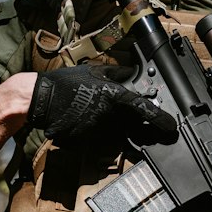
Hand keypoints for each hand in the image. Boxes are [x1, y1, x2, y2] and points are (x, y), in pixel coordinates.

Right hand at [27, 64, 176, 143]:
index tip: (170, 126)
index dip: (159, 119)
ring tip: (97, 114)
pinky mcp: (87, 140)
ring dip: (115, 126)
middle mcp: (109, 116)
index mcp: (113, 96)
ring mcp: (98, 130)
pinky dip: (99, 131)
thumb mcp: (94, 72)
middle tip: (135, 121)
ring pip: (116, 132)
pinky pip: (100, 138)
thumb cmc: (66, 83)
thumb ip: (117, 73)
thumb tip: (132, 71)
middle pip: (132, 124)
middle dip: (137, 124)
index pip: (143, 109)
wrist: (41, 99)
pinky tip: (87, 121)